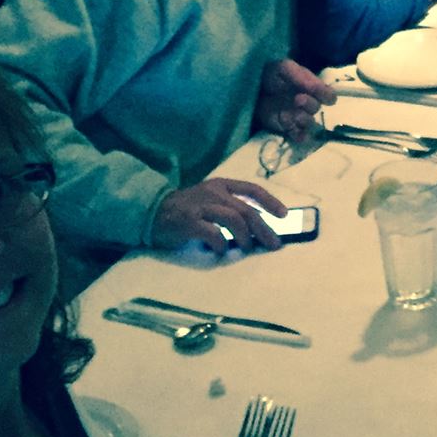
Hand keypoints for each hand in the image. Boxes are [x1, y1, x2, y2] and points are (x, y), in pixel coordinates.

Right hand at [154, 179, 290, 253]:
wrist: (152, 212)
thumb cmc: (188, 210)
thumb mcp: (211, 201)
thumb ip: (231, 208)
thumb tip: (259, 228)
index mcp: (221, 185)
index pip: (252, 189)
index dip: (270, 201)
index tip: (283, 215)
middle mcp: (213, 192)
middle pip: (246, 210)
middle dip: (263, 228)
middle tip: (273, 244)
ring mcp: (200, 206)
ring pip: (233, 219)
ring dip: (245, 237)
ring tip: (247, 248)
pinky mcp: (188, 222)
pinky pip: (213, 233)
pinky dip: (222, 244)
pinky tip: (221, 251)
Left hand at [256, 59, 334, 140]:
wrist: (253, 88)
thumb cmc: (271, 76)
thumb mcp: (283, 68)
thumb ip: (299, 75)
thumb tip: (315, 87)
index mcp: (311, 88)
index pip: (328, 95)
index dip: (327, 96)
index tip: (321, 94)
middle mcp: (307, 103)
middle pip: (316, 108)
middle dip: (309, 104)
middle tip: (297, 99)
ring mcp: (298, 116)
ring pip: (310, 124)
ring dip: (304, 120)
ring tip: (293, 115)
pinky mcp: (288, 128)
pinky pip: (300, 136)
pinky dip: (299, 136)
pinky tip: (291, 129)